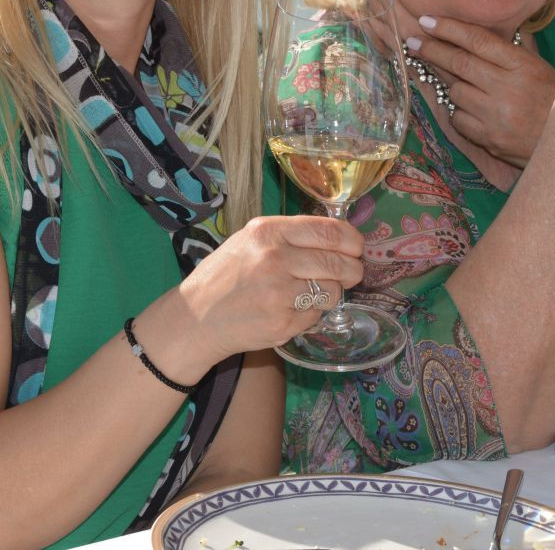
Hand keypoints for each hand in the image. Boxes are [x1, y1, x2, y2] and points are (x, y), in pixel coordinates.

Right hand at [174, 215, 364, 363]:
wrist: (196, 317)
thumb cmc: (226, 275)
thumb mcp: (250, 241)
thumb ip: (290, 236)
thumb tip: (339, 238)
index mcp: (267, 232)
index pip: (328, 231)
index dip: (352, 240)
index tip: (357, 247)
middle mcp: (274, 259)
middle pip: (337, 263)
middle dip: (353, 269)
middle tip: (352, 273)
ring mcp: (278, 293)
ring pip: (332, 291)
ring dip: (331, 292)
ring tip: (313, 292)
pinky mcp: (281, 323)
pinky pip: (316, 315)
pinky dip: (312, 313)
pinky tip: (292, 309)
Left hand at [408, 18, 554, 167]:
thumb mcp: (540, 67)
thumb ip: (513, 48)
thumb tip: (488, 26)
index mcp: (522, 65)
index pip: (478, 40)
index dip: (449, 28)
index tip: (427, 21)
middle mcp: (507, 87)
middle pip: (459, 62)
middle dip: (431, 50)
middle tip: (413, 42)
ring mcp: (497, 114)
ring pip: (455, 92)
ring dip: (451, 85)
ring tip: (457, 82)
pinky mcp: (489, 138)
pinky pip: (458, 119)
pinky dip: (459, 112)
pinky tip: (469, 109)